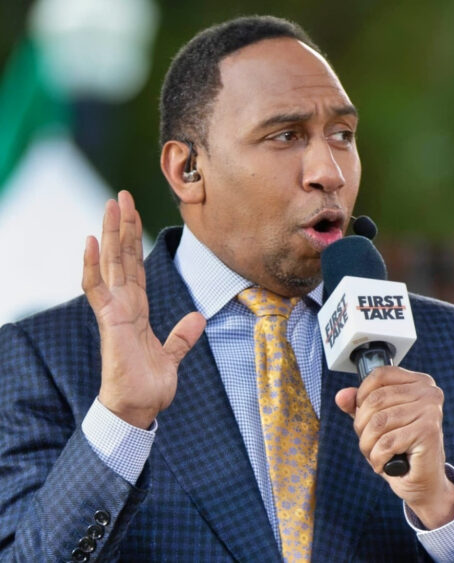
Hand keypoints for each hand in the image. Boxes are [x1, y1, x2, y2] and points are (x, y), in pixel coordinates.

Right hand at [82, 191, 205, 428]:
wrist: (138, 410)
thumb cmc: (149, 386)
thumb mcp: (173, 356)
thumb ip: (182, 337)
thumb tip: (197, 318)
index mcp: (137, 310)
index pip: (135, 267)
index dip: (135, 240)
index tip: (134, 214)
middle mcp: (123, 306)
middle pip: (122, 258)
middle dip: (122, 226)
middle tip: (121, 195)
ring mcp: (114, 312)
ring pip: (111, 264)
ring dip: (111, 234)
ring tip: (110, 206)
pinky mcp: (110, 322)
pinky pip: (98, 289)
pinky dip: (94, 265)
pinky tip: (92, 241)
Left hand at [336, 366, 453, 528]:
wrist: (424, 482)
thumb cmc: (402, 450)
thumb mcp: (378, 424)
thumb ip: (360, 406)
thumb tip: (341, 396)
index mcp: (419, 382)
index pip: (380, 375)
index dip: (362, 395)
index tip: (363, 415)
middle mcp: (428, 392)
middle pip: (375, 400)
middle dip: (362, 427)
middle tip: (369, 443)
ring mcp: (431, 410)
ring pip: (378, 422)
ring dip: (368, 445)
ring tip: (376, 455)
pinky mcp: (428, 431)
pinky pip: (386, 442)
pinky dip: (377, 458)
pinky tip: (384, 464)